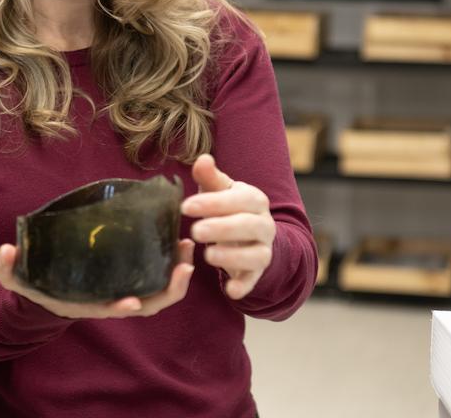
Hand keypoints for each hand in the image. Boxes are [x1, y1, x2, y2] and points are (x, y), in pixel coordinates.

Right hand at [0, 238, 194, 318]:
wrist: (48, 287)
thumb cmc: (35, 283)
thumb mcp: (17, 277)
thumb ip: (8, 267)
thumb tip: (3, 252)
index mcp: (87, 302)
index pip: (108, 309)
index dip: (121, 308)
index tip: (134, 302)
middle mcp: (110, 300)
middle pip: (148, 303)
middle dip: (169, 288)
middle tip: (185, 264)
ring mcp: (124, 289)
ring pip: (158, 290)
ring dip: (177, 272)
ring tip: (188, 246)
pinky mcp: (130, 275)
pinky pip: (156, 275)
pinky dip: (171, 263)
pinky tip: (178, 241)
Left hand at [181, 154, 275, 299]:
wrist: (253, 235)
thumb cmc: (228, 207)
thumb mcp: (220, 191)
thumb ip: (210, 177)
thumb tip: (202, 159)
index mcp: (254, 200)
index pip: (238, 199)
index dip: (213, 203)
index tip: (185, 206)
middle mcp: (264, 224)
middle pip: (248, 226)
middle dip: (221, 228)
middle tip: (195, 231)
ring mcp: (264, 249)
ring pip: (255, 255)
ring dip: (232, 256)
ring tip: (208, 255)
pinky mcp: (258, 272)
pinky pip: (254, 280)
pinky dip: (244, 286)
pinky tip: (230, 290)